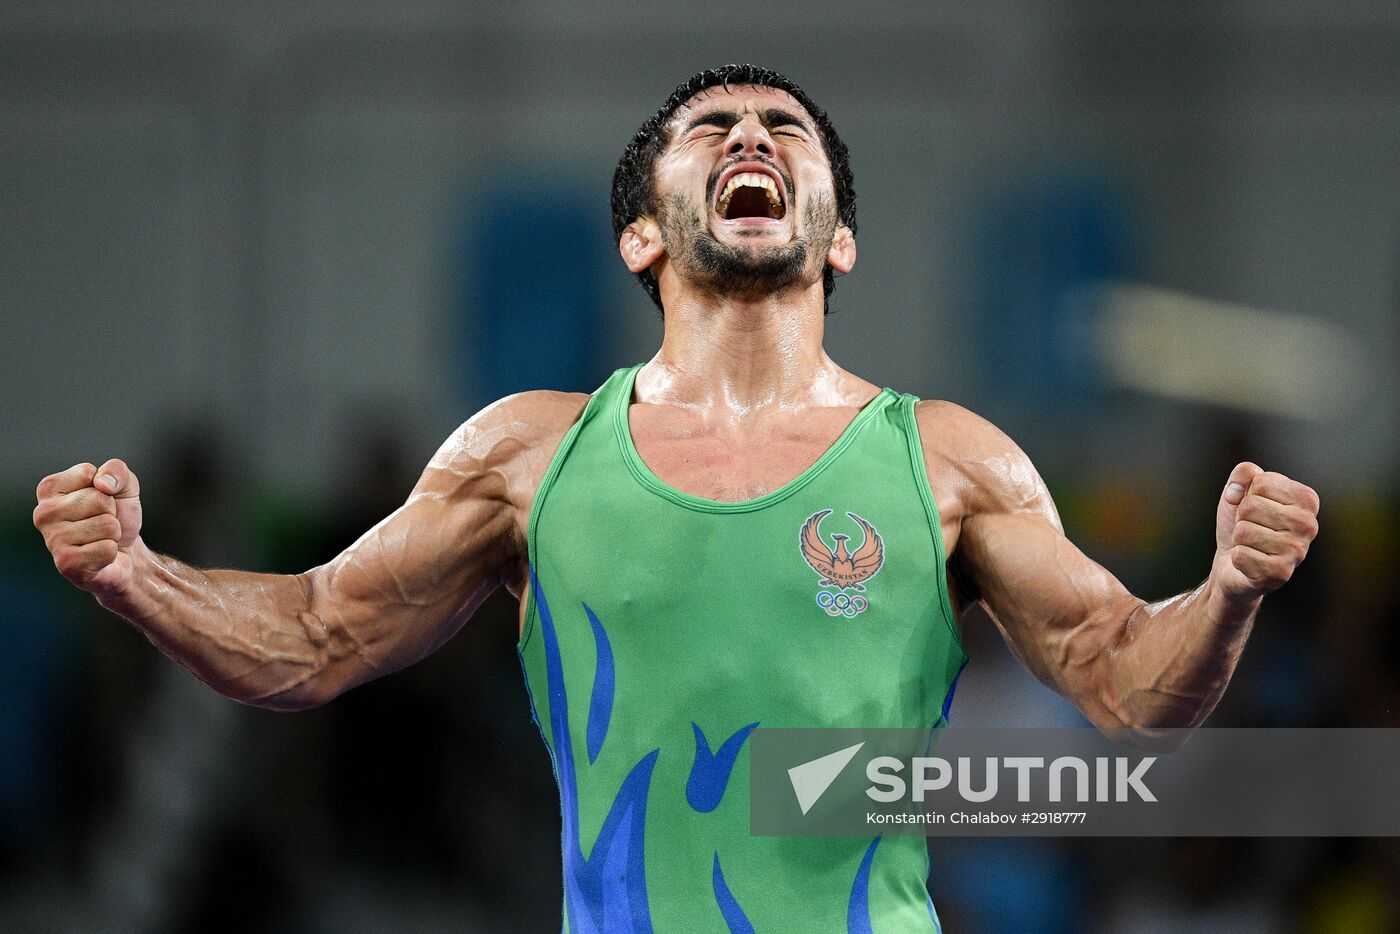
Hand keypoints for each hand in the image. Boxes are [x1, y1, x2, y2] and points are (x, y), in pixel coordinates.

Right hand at [33, 459, 143, 599]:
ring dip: (113, 533)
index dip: (107, 488)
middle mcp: (43, 513)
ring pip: (107, 525)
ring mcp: (52, 540)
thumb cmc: (118, 515)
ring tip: (101, 539)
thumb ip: (116, 470)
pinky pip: (107, 549)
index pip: (89, 473)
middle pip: (100, 500)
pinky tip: (100, 556)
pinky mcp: (66, 564)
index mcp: (49, 488)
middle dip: (112, 512)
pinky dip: (112, 552)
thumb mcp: (124, 485)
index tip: (101, 501)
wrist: (125, 552)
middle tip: (103, 523)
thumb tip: (102, 483)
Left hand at [1210, 461, 1318, 610]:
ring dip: (1239, 539)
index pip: (1262, 482)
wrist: (1234, 564)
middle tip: (1252, 529)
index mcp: (1307, 500)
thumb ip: (1242, 475)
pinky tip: (1250, 562)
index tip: (1256, 509)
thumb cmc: (1243, 524)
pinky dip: (1237, 558)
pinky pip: (1241, 555)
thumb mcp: (1239, 493)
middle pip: (1251, 506)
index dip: (1247, 494)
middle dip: (1241, 518)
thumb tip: (1245, 476)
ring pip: (1244, 531)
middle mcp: (1309, 525)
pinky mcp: (1280, 574)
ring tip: (1252, 545)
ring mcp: (1297, 552)